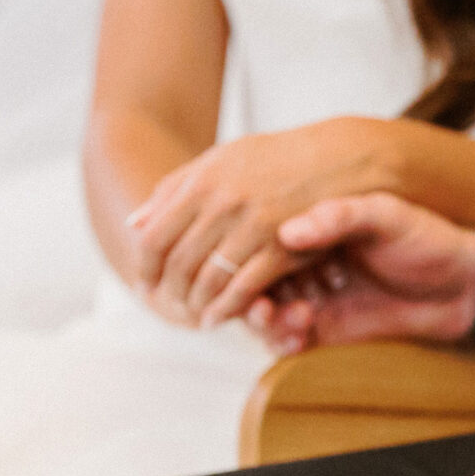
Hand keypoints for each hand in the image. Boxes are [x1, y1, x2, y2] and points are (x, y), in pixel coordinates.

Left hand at [125, 118, 391, 323]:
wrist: (339, 158)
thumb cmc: (277, 160)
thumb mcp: (221, 160)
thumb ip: (176, 189)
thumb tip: (135, 223)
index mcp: (203, 182)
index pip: (155, 237)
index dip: (145, 268)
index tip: (145, 284)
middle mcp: (224, 204)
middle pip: (178, 263)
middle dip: (169, 292)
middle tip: (169, 306)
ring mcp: (254, 227)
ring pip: (208, 280)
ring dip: (197, 305)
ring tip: (195, 315)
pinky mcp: (283, 248)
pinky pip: (244, 288)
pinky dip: (226, 308)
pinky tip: (218, 317)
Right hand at [244, 191, 474, 350]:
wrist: (463, 287)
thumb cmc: (428, 241)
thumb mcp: (388, 216)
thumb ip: (341, 216)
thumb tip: (289, 231)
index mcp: (314, 224)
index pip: (258, 237)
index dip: (243, 255)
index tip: (244, 268)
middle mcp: (305, 259)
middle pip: (251, 277)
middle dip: (247, 294)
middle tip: (262, 306)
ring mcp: (311, 294)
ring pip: (262, 311)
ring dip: (266, 320)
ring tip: (295, 318)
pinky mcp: (324, 329)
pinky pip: (285, 339)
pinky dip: (283, 340)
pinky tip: (300, 336)